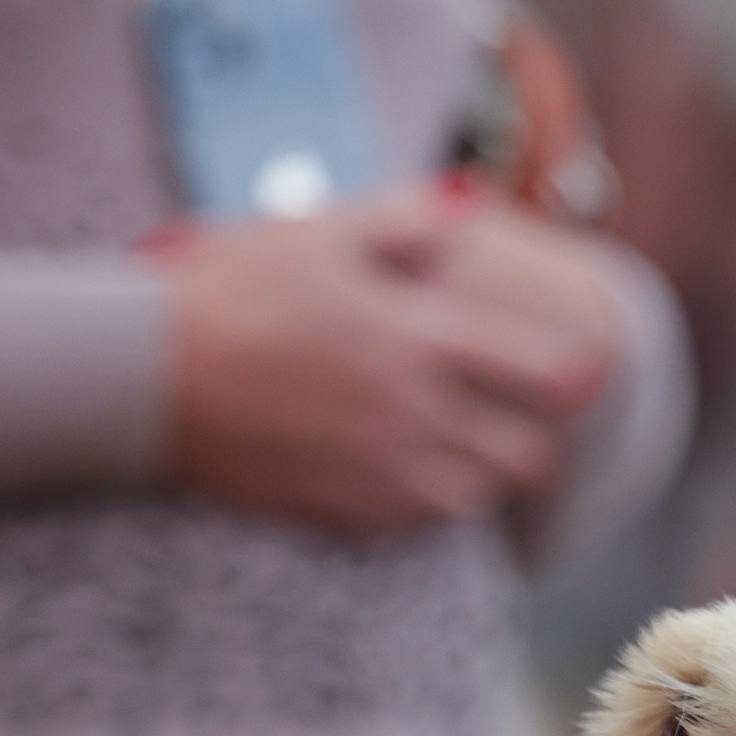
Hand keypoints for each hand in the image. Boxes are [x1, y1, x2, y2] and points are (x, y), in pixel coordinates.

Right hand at [162, 188, 607, 537]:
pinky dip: (428, 504)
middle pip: (528, 458)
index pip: (544, 374)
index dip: (579, 377)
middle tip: (512, 418)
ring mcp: (386, 475)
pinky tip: (400, 471)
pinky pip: (424, 527)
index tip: (587, 372)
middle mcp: (417, 416)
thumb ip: (406, 221)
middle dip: (532, 440)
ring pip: (480, 497)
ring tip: (449, 443)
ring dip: (480, 474)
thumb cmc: (230, 291)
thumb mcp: (318, 232)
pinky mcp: (351, 516)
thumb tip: (470, 207)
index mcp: (419, 340)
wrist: (148, 375)